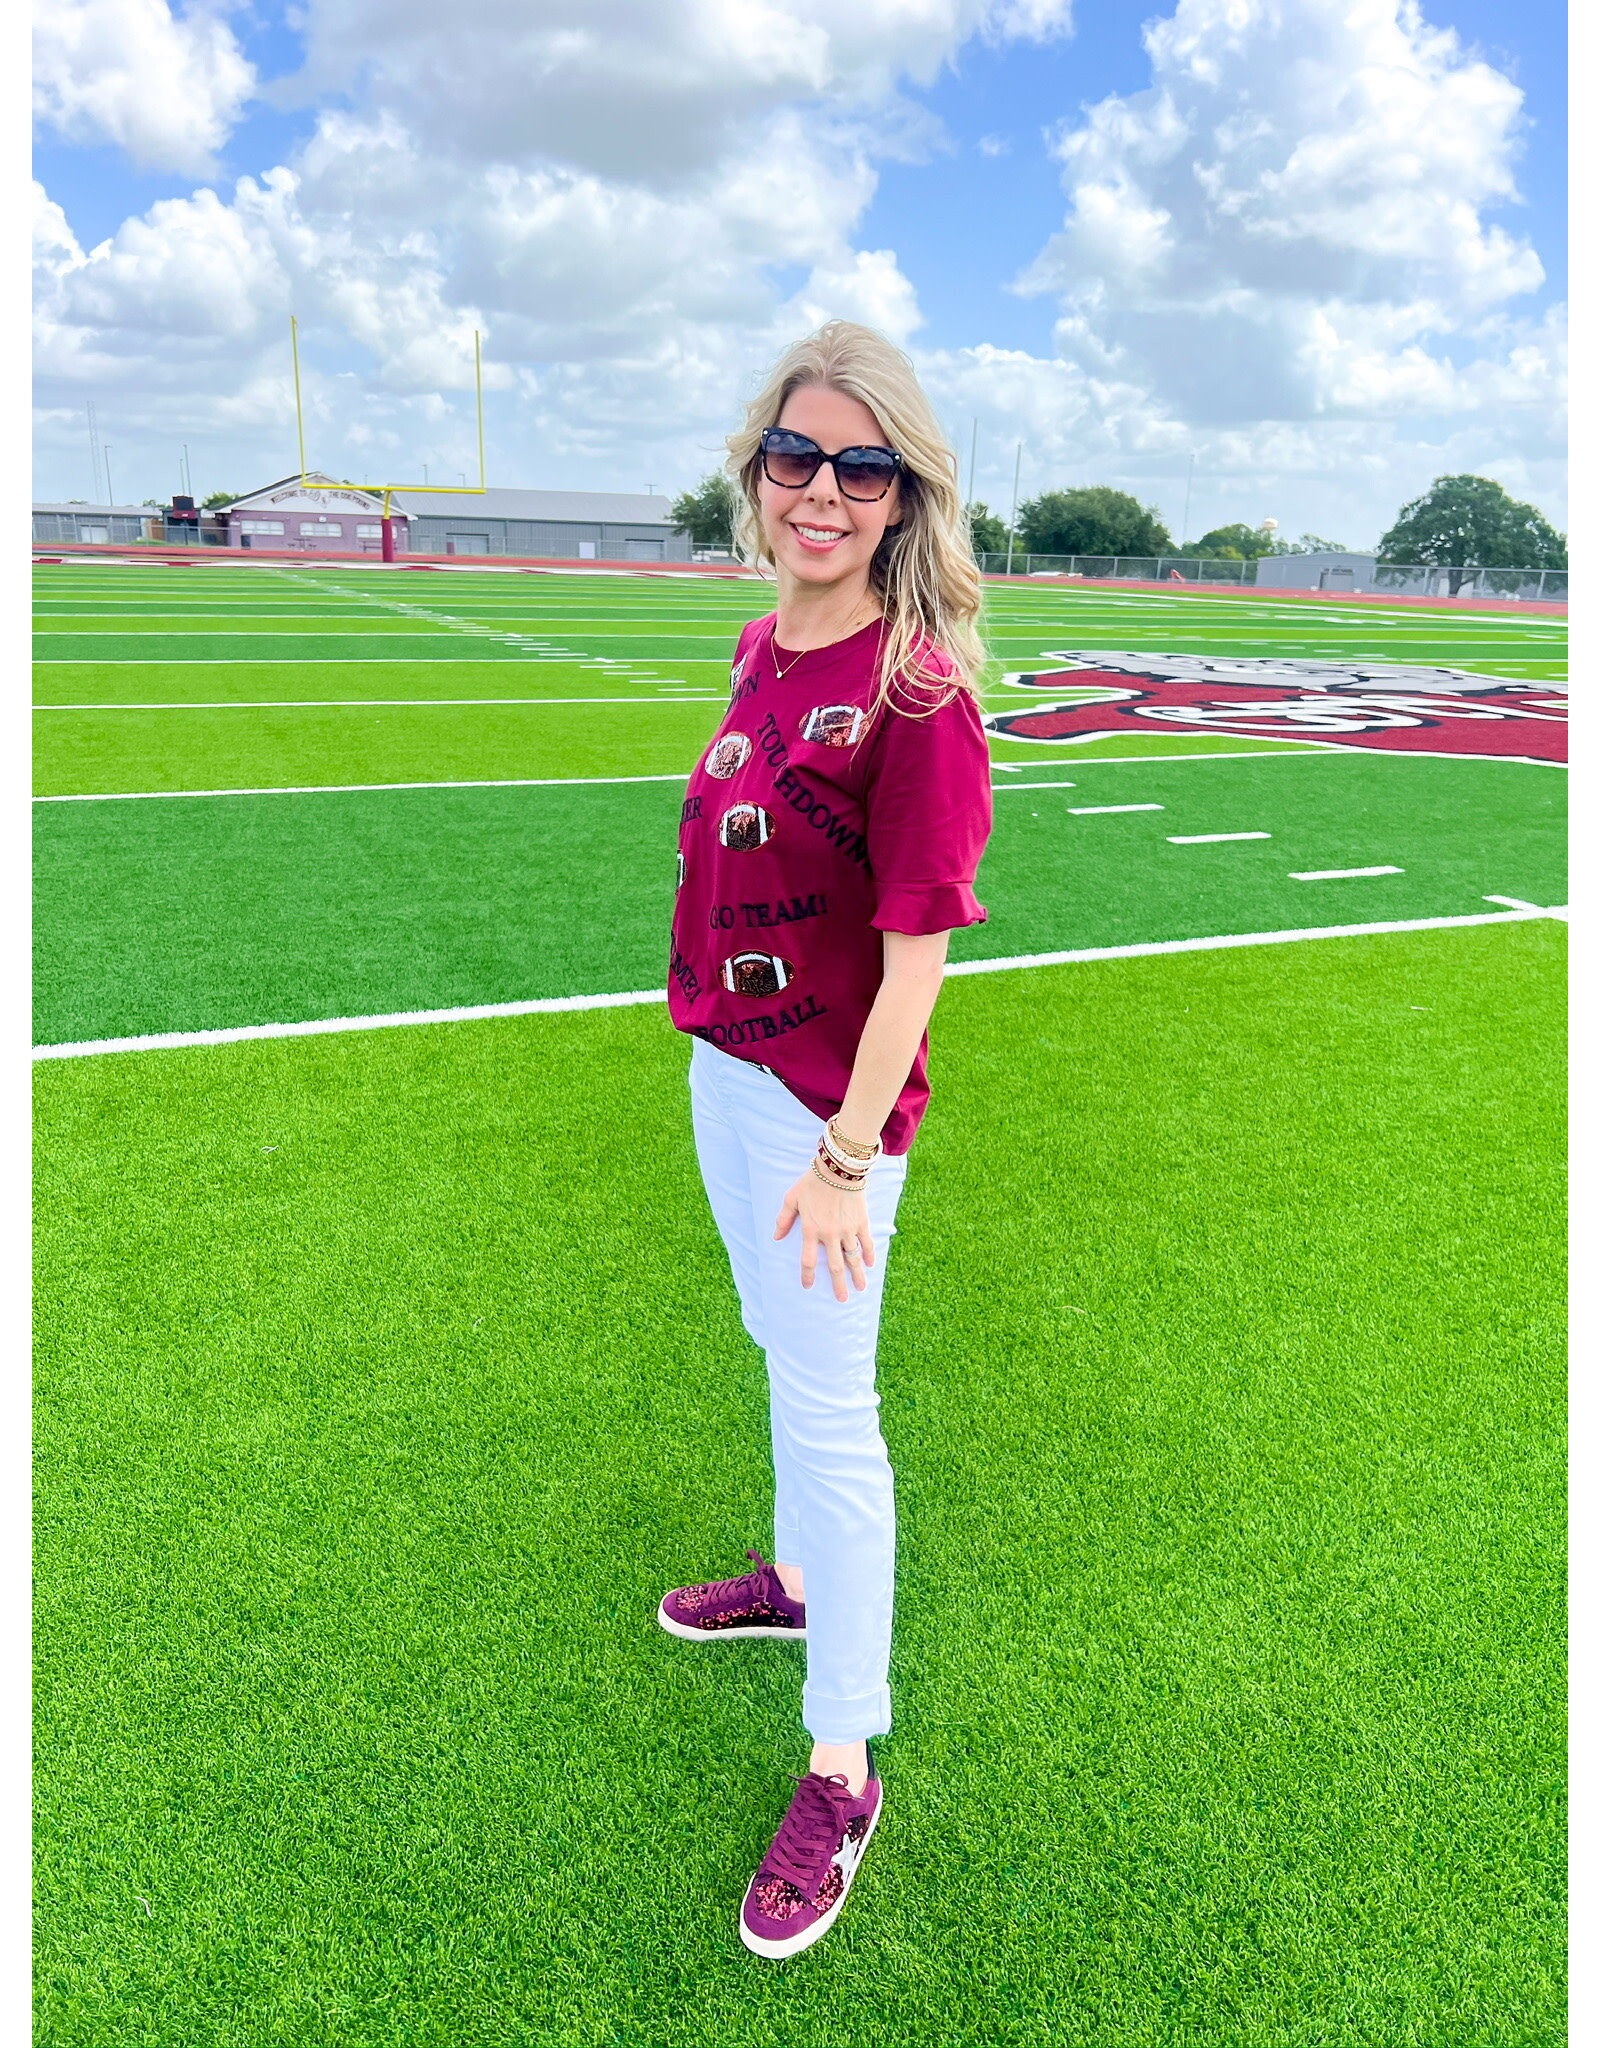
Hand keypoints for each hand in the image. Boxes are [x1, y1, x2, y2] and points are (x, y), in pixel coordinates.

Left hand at [775, 1168, 874, 1301]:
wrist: (838, 1168)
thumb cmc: (812, 1182)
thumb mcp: (792, 1198)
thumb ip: (784, 1219)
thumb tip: (776, 1237)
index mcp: (811, 1230)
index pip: (807, 1260)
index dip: (807, 1275)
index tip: (808, 1286)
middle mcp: (830, 1234)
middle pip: (834, 1266)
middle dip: (838, 1284)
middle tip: (841, 1300)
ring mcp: (847, 1229)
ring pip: (853, 1258)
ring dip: (857, 1275)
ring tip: (860, 1289)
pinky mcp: (861, 1222)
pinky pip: (866, 1242)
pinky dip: (868, 1254)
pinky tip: (870, 1265)